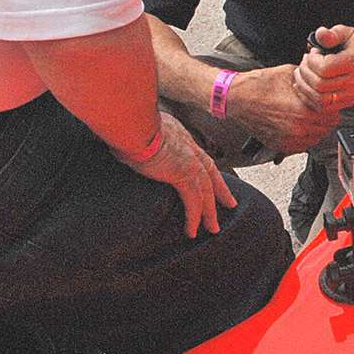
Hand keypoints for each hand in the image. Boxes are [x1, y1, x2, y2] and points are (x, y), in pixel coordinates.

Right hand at [116, 109, 236, 236]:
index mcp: (178, 134)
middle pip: (210, 171)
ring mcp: (189, 160)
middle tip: (229, 203)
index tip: (210, 177)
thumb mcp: (137, 128)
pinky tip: (191, 231)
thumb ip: (138, 136)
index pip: (196, 153)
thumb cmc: (126, 122)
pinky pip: (193, 201)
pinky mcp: (183, 174)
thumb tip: (123, 141)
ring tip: (212, 228)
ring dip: (209, 212)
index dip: (204, 167)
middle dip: (220, 189)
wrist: (131, 121)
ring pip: (206, 191)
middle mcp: (188, 146)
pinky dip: (194, 218)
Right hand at [228, 65, 338, 154]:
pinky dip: (304, 136)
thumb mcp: (289, 73)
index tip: (328, 100)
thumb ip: (310, 80)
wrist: (236, 99)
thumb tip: (323, 78)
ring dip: (316, 128)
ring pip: (316, 138)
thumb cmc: (258, 86)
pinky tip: (298, 124)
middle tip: (318, 107)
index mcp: (303, 112)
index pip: (333, 115)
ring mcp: (289, 140)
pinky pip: (302, 145)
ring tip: (307, 115)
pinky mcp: (280, 146)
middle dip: (325, 116)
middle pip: (327, 128)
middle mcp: (297, 130)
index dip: (332, 105)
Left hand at [294, 24, 353, 111]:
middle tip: (305, 62)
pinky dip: (310, 97)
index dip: (312, 60)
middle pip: (320, 85)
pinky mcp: (347, 102)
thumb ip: (331, 34)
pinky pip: (323, 107)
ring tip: (303, 73)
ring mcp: (352, 94)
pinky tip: (306, 84)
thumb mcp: (346, 32)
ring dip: (305, 86)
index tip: (313, 52)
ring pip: (320, 99)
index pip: (324, 68)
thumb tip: (319, 35)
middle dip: (305, 73)